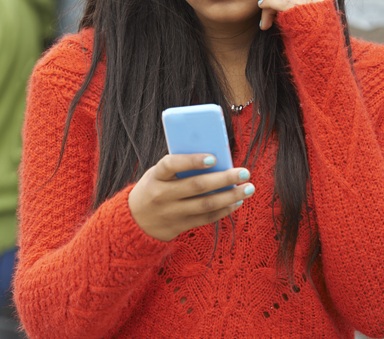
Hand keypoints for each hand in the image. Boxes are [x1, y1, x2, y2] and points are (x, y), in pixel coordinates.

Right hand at [128, 153, 254, 241]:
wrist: (135, 221)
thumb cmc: (153, 188)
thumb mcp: (157, 174)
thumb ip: (178, 168)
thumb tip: (214, 160)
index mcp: (156, 176)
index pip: (171, 165)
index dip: (192, 161)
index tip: (213, 158)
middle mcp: (163, 195)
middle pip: (197, 186)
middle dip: (224, 178)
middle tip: (244, 172)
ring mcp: (172, 212)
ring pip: (206, 204)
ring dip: (230, 196)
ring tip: (248, 188)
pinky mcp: (180, 225)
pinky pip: (206, 218)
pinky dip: (224, 210)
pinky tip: (237, 202)